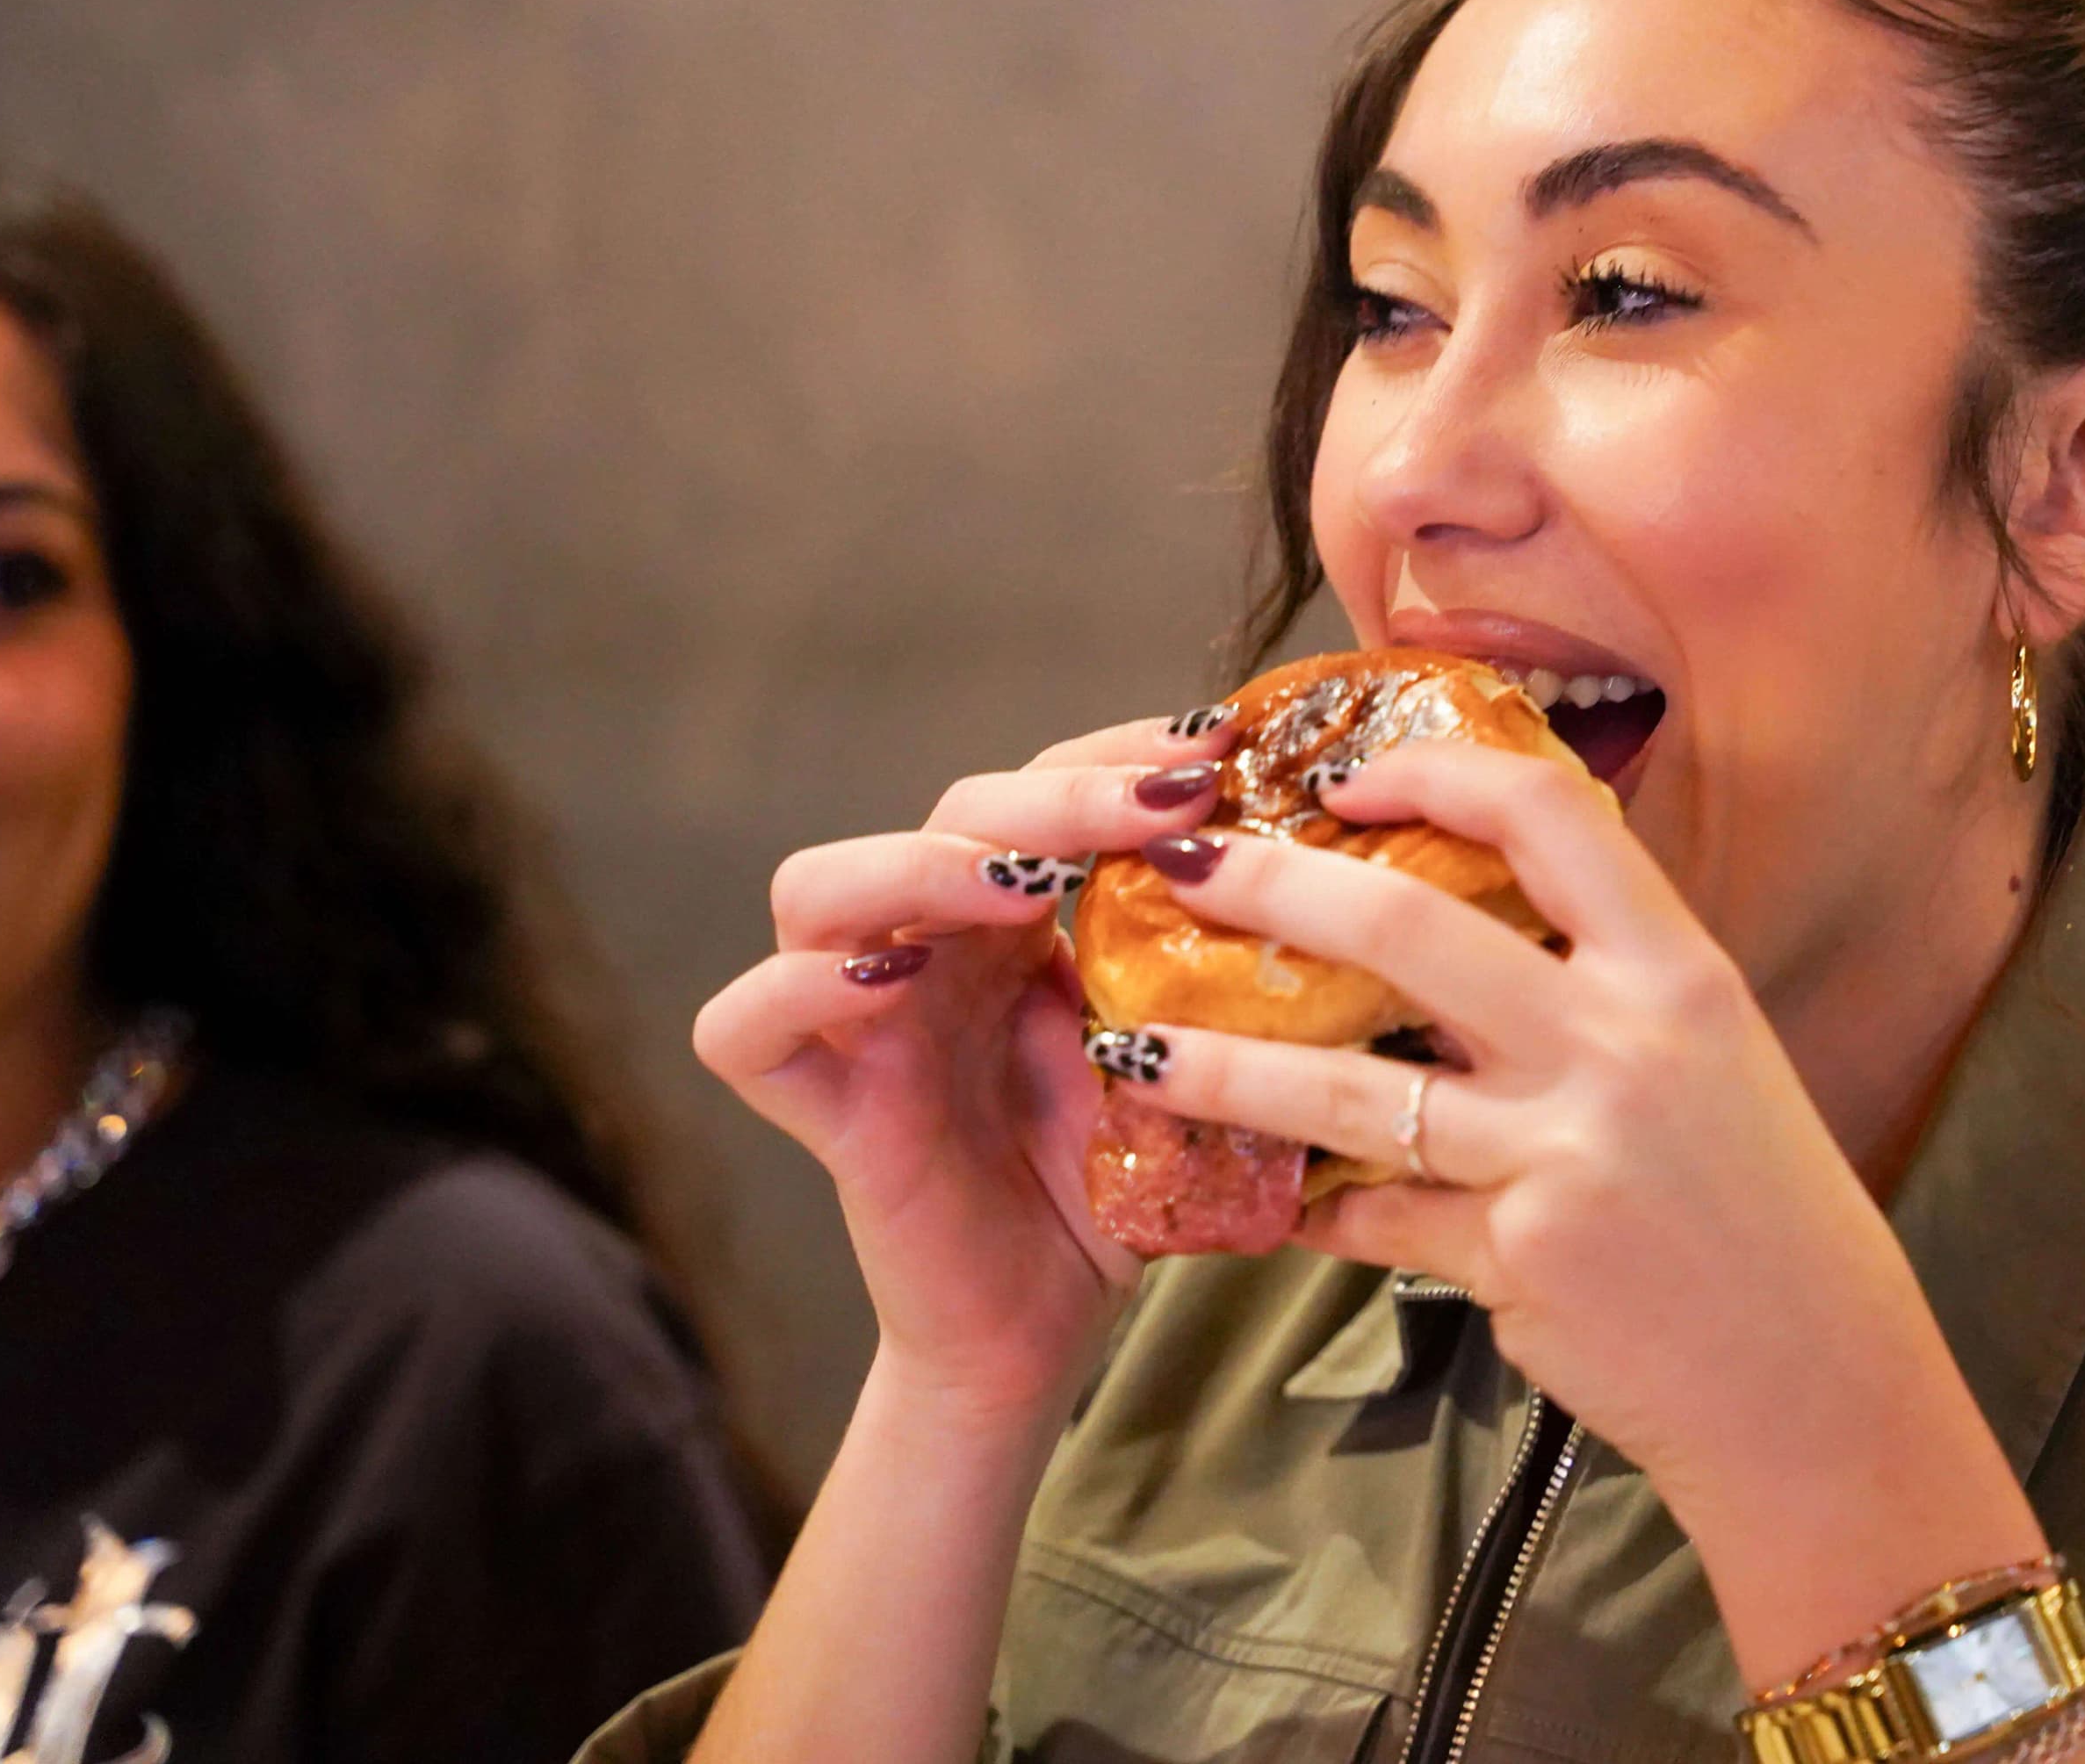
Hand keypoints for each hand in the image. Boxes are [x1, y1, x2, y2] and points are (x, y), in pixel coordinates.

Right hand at [691, 710, 1237, 1419]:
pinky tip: (890, 979)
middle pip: (952, 811)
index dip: (1121, 755)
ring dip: (923, 863)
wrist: (1044, 1336)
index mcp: (1014, 926)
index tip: (1221, 747)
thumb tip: (1339, 892)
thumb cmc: (1111, 1195)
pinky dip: (799, 988)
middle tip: (1166, 802)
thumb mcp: (1184, 1067)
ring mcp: (864, 1024)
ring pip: (818, 888)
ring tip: (1028, 880)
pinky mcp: (822, 1109)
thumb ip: (1218, 985)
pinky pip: (744, 1027)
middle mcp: (930, 950)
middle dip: (1060, 792)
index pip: (1046, 786)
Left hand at [1095, 743, 2003, 1533]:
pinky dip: (1318, 1207)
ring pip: (1345, 1087)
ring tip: (1136, 1048)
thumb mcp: (1712, 1060)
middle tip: (1184, 867)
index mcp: (1677, 973)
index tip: (1344, 773)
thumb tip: (1464, 926)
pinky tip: (1273, 1203)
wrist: (1817, 1383)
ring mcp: (1559, 1152)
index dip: (1431, 770)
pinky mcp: (1512, 1256)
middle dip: (1271, 885)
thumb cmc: (1766, 1211)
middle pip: (1408, 923)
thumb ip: (1602, 988)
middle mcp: (1619, 1044)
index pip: (1546, 814)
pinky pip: (1377, 1215)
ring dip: (1224, 1067)